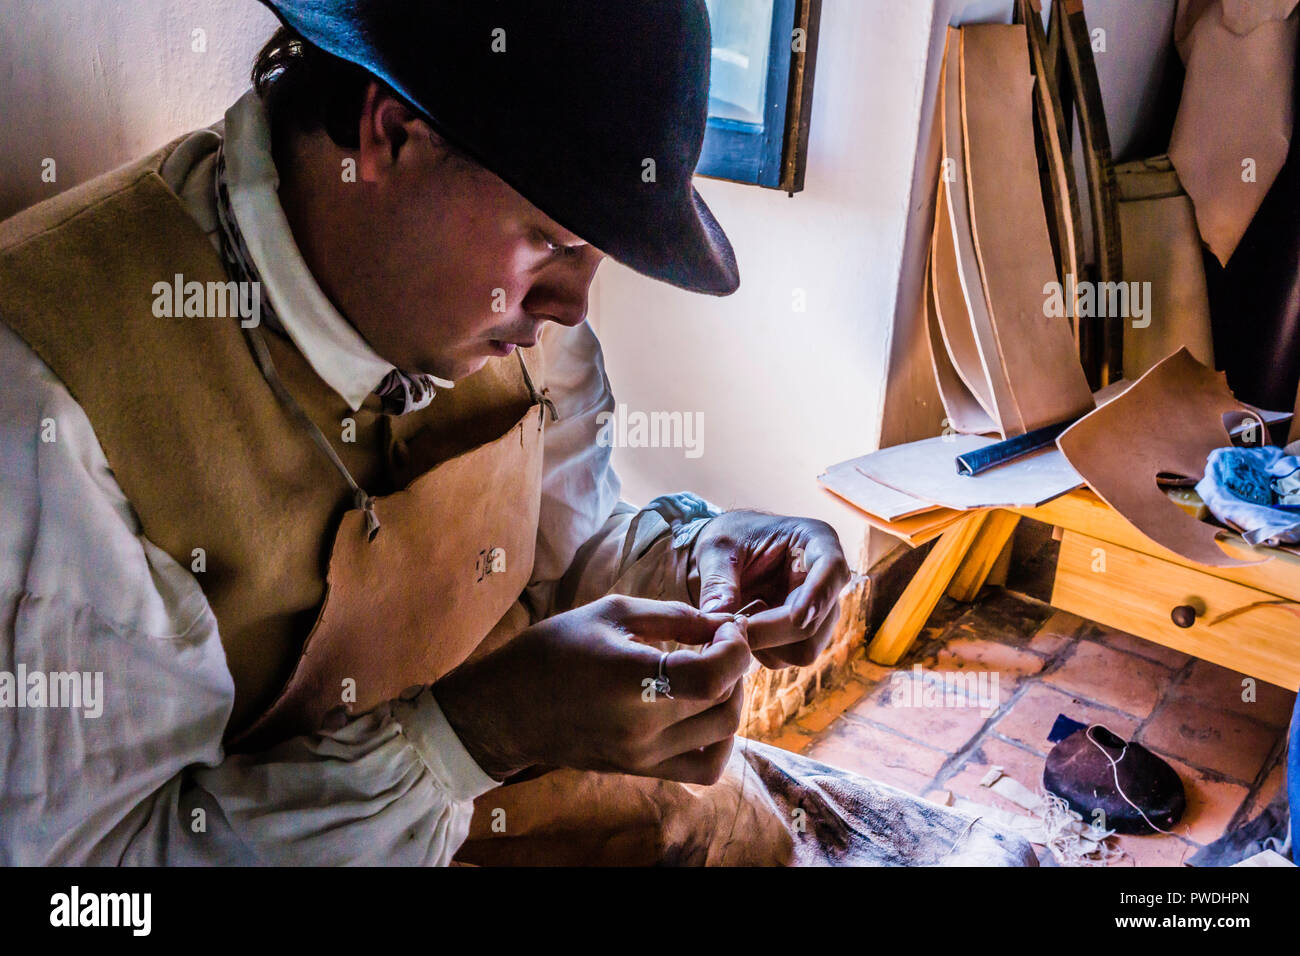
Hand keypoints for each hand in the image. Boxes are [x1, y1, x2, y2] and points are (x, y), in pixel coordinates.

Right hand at [432, 595, 750, 783]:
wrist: (507, 708)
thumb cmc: (553, 650)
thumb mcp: (611, 612)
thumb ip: (675, 616)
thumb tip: (725, 622)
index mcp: (630, 680)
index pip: (714, 676)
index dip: (736, 648)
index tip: (728, 628)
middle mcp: (641, 727)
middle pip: (726, 706)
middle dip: (737, 669)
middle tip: (720, 644)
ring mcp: (642, 756)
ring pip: (723, 738)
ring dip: (731, 701)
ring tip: (712, 674)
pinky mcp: (641, 770)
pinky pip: (704, 767)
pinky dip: (718, 739)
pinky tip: (701, 709)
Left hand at [691, 510, 850, 669]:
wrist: (725, 557)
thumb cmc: (728, 540)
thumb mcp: (716, 548)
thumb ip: (718, 580)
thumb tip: (720, 615)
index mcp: (816, 541)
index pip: (832, 568)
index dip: (818, 595)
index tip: (797, 618)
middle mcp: (826, 580)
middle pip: (815, 621)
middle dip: (771, 630)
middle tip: (727, 628)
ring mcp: (820, 611)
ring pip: (804, 648)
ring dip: (764, 644)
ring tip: (734, 619)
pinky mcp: (805, 636)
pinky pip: (787, 658)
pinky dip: (760, 651)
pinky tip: (743, 628)